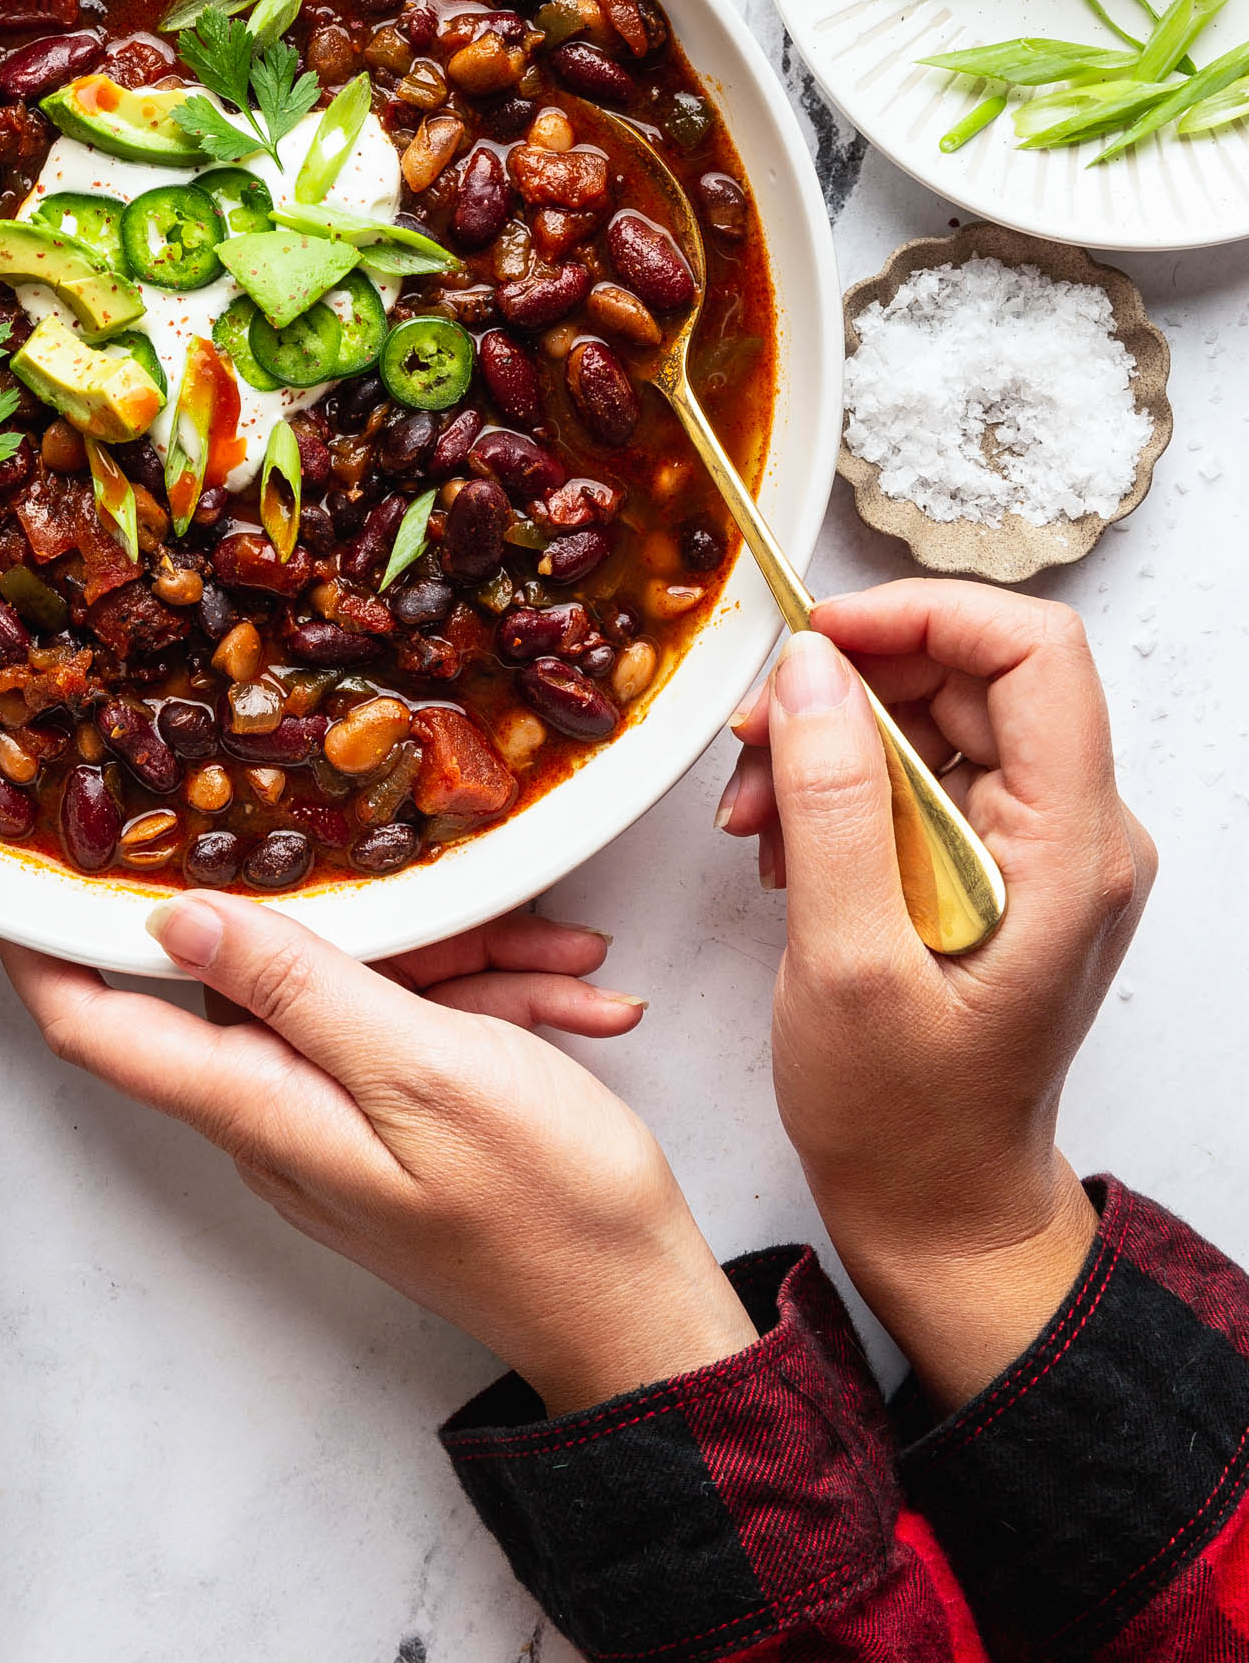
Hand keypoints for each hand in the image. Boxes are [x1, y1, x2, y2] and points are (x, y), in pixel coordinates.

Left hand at [0, 899, 755, 1415]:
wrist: (637, 1317)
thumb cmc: (545, 1208)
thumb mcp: (423, 1067)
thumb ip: (299, 988)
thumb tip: (179, 924)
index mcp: (260, 1106)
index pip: (100, 1027)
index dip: (42, 948)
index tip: (17, 866)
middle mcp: (276, 1113)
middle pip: (261, 976)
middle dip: (369, 922)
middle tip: (484, 914)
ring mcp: (335, 1117)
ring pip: (357, 989)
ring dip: (463, 965)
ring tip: (558, 973)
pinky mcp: (392, 1118)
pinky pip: (409, 1026)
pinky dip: (486, 1005)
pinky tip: (566, 1003)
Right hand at [718, 585, 1155, 1409]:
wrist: (937, 1209)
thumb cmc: (901, 1117)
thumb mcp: (845, 960)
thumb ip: (833, 804)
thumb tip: (813, 671)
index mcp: (1070, 850)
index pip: (1034, 654)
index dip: (923, 616)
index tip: (816, 636)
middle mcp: (1076, 833)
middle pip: (973, 677)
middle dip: (849, 686)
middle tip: (749, 737)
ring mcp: (1040, 849)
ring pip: (936, 718)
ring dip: (828, 741)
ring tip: (749, 810)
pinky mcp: (996, 866)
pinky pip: (920, 773)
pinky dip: (839, 785)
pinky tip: (780, 843)